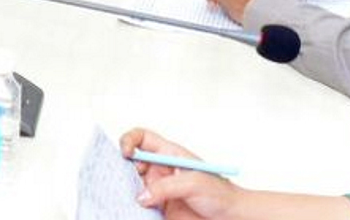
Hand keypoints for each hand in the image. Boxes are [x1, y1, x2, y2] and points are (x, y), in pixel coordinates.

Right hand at [121, 128, 248, 219]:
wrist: (230, 218)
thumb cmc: (221, 195)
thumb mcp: (194, 183)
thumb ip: (166, 187)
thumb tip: (141, 196)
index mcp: (169, 154)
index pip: (142, 138)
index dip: (130, 141)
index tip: (126, 153)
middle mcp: (160, 170)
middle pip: (130, 162)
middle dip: (120, 167)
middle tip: (119, 178)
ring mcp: (157, 190)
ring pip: (130, 185)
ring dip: (123, 189)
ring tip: (123, 196)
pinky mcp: (157, 208)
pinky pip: (137, 206)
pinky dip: (130, 207)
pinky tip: (131, 210)